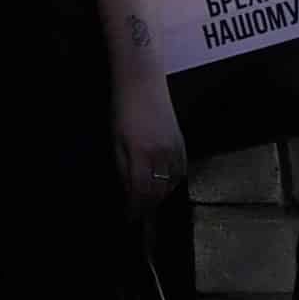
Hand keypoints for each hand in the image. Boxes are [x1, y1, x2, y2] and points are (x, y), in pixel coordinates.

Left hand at [112, 75, 191, 210]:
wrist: (142, 82)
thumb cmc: (123, 109)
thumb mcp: (116, 140)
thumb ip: (123, 167)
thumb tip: (127, 190)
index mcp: (140, 153)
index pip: (139, 192)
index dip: (134, 208)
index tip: (128, 217)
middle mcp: (160, 154)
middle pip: (157, 192)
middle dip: (147, 206)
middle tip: (137, 214)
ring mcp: (174, 148)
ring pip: (171, 184)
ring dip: (160, 197)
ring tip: (148, 202)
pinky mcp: (182, 143)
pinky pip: (181, 171)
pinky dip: (172, 183)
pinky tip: (164, 186)